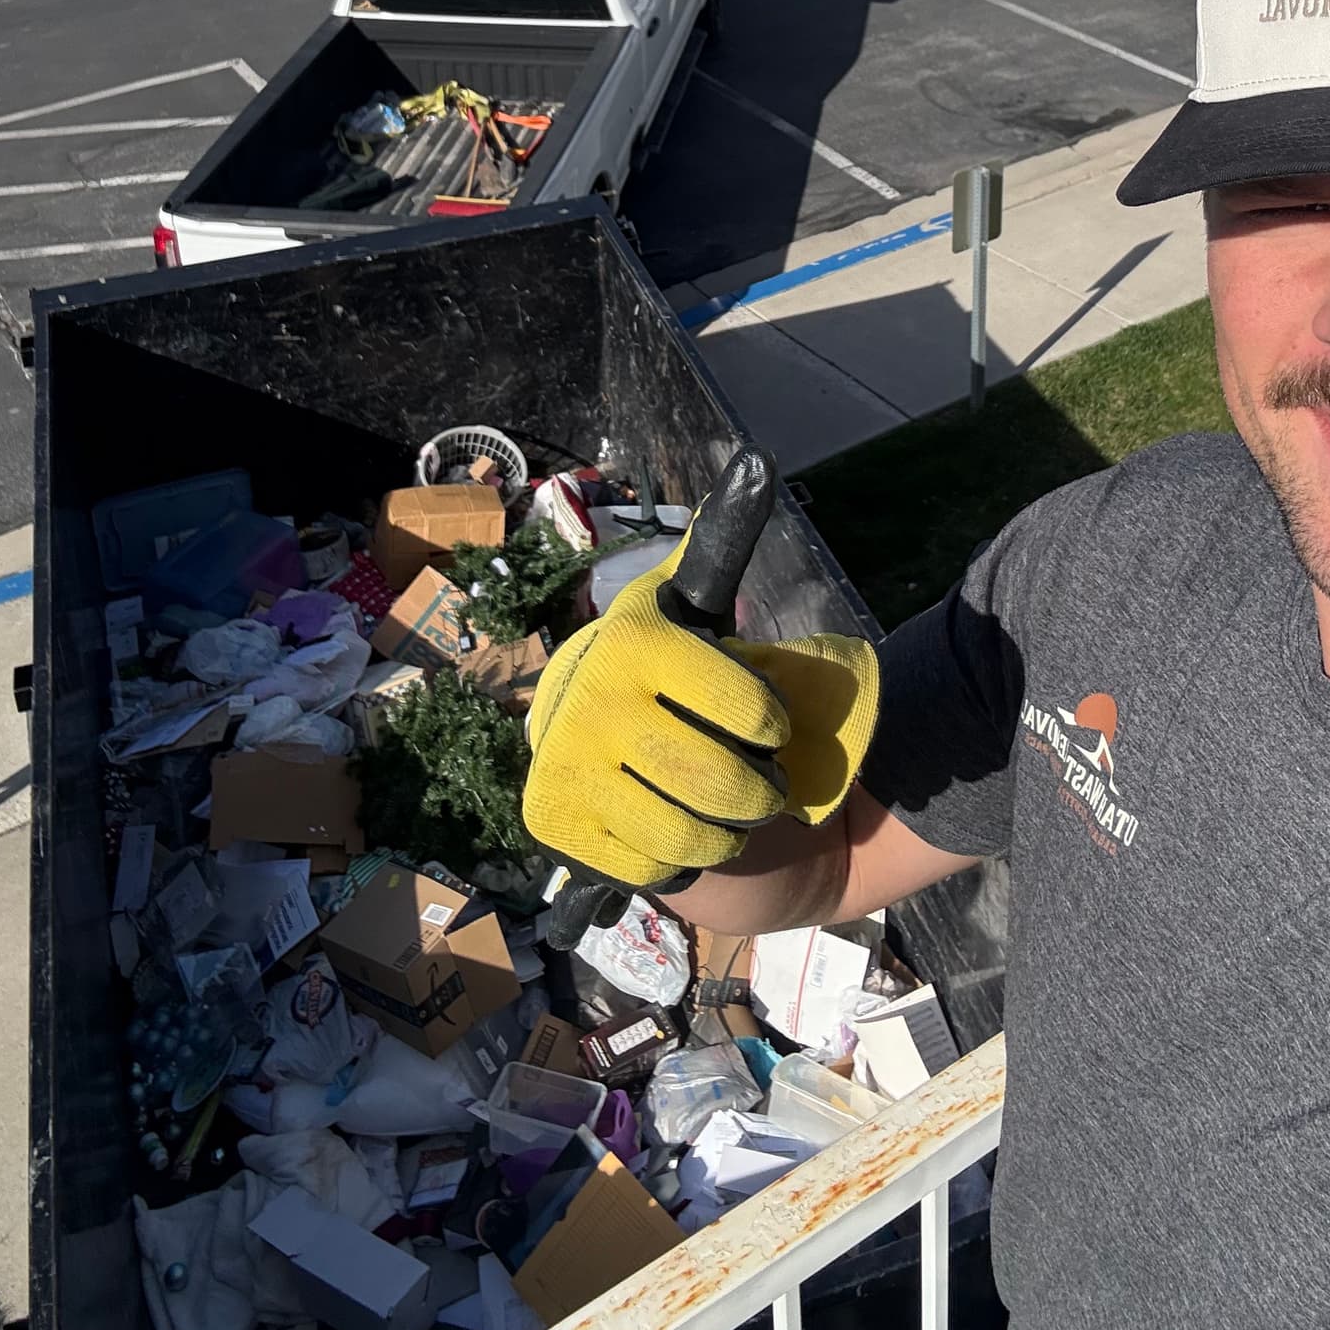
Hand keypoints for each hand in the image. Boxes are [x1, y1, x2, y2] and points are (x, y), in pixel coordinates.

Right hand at [523, 448, 878, 900]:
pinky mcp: (555, 827)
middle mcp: (591, 696)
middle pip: (724, 781)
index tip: (766, 723)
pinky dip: (676, 861)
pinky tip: (667, 832)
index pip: (754, 711)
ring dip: (724, 834)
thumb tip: (758, 462)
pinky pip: (651, 867)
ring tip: (721, 812)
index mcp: (636, 639)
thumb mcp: (696, 613)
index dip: (774, 728)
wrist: (613, 753)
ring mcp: (565, 764)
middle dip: (757, 794)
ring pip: (693, 833)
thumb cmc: (673, 680)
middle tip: (758, 785)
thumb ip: (722, 549)